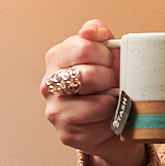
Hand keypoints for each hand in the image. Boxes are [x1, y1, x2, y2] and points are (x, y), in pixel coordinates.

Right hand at [42, 19, 145, 165]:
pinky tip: (110, 119)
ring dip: (114, 102)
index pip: (84, 47)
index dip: (107, 56)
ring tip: (114, 101)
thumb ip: (100, 34)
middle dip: (111, 80)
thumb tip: (89, 31)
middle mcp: (48, 84)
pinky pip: (101, 126)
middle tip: (114, 84)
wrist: (115, 118)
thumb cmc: (110, 81)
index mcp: (57, 57)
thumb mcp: (108, 53)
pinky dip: (113, 121)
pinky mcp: (66, 134)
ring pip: (97, 104)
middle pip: (87, 76)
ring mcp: (55, 110)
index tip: (111, 63)